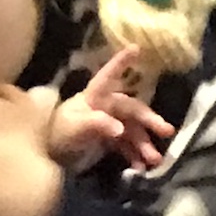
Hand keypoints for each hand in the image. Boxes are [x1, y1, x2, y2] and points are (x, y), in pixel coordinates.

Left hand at [46, 47, 175, 171]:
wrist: (48, 156)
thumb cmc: (59, 133)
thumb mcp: (75, 127)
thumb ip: (97, 124)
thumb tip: (120, 129)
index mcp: (95, 97)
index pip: (109, 76)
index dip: (121, 62)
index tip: (136, 48)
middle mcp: (106, 106)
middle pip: (132, 109)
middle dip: (150, 120)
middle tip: (167, 131)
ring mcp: (109, 123)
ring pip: (133, 130)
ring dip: (145, 144)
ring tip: (154, 160)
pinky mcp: (108, 140)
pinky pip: (127, 146)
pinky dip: (135, 156)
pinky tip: (140, 168)